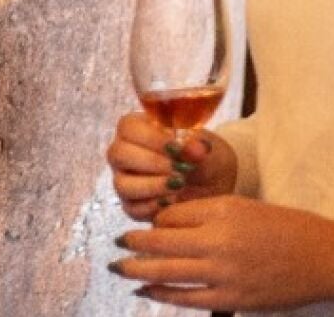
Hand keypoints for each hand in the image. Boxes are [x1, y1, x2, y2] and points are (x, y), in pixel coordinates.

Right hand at [107, 113, 236, 220]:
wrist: (216, 189)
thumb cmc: (207, 160)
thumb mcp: (211, 150)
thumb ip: (200, 147)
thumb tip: (193, 148)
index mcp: (139, 129)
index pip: (128, 126)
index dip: (149, 137)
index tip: (176, 147)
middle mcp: (126, 153)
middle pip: (118, 154)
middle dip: (150, 162)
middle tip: (178, 168)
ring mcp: (126, 180)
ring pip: (122, 184)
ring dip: (152, 185)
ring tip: (179, 185)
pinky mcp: (132, 205)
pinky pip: (132, 208)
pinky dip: (154, 206)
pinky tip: (175, 201)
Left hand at [110, 195, 333, 311]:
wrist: (325, 258)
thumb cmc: (285, 228)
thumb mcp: (243, 207)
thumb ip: (205, 213)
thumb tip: (166, 225)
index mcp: (222, 211)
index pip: (171, 215)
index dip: (155, 221)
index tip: (148, 226)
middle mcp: (219, 240)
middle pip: (160, 242)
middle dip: (133, 243)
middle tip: (115, 242)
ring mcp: (224, 273)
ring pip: (166, 271)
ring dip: (136, 269)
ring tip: (118, 267)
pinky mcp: (232, 298)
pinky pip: (186, 297)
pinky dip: (161, 293)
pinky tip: (145, 290)